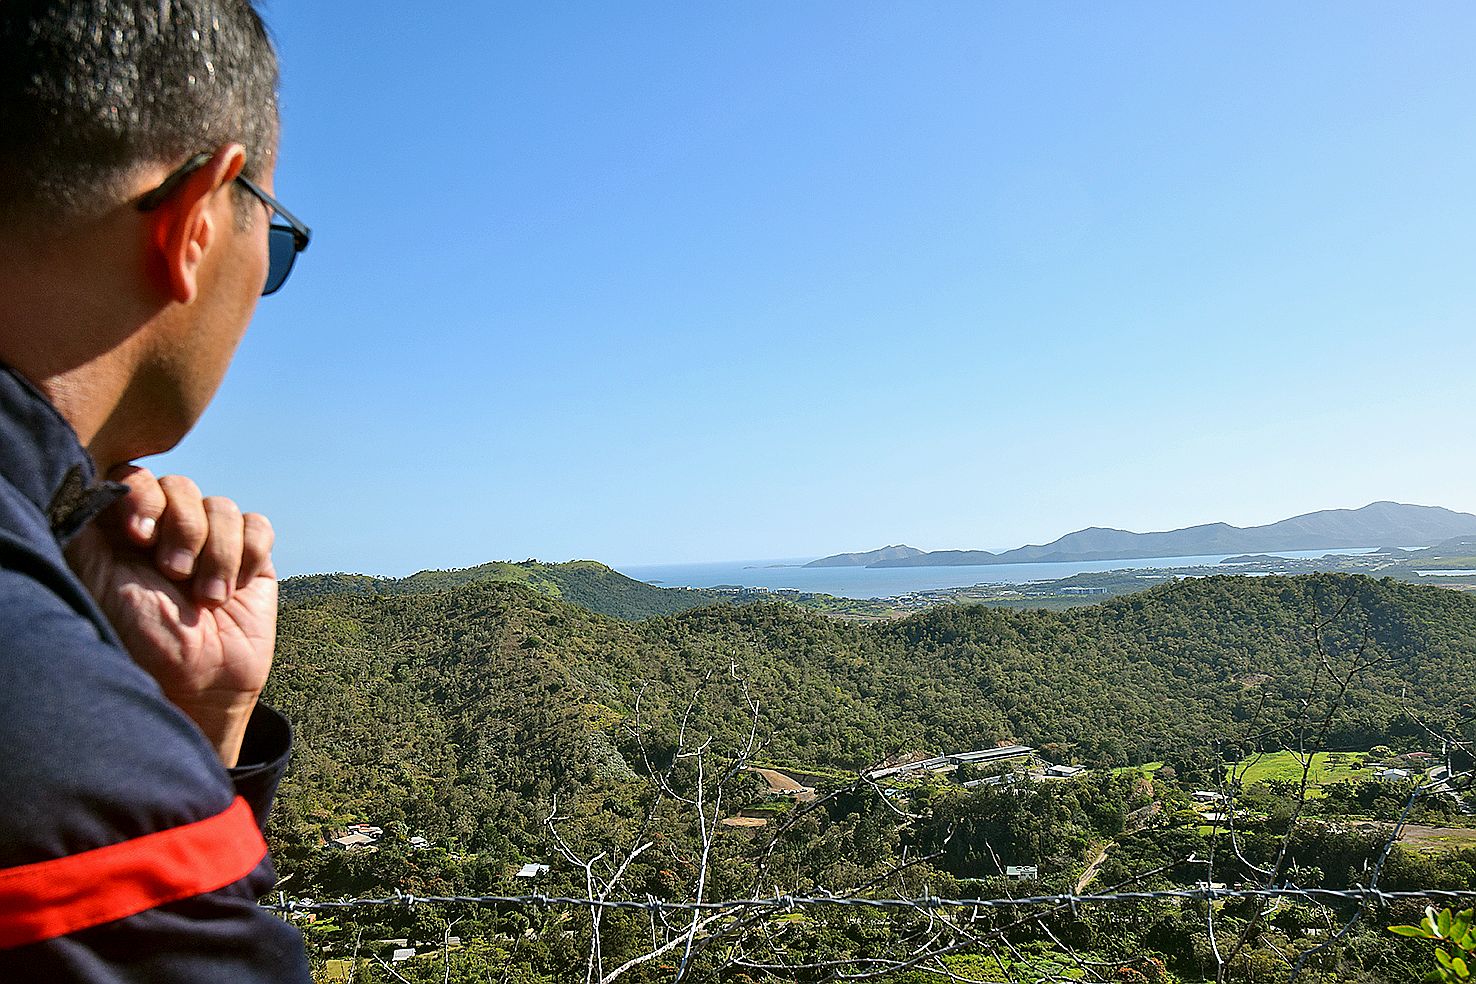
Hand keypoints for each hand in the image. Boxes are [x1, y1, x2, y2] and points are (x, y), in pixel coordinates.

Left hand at [65, 466, 276, 767]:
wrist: (199, 682)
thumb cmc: (142, 639)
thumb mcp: (100, 579)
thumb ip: (90, 527)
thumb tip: (94, 480)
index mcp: (128, 530)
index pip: (137, 477)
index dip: (143, 497)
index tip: (138, 537)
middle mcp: (169, 531)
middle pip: (182, 487)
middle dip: (182, 529)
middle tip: (173, 574)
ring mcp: (213, 543)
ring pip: (222, 506)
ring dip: (217, 553)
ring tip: (208, 597)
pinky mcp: (253, 559)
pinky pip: (258, 526)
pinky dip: (248, 554)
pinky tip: (236, 587)